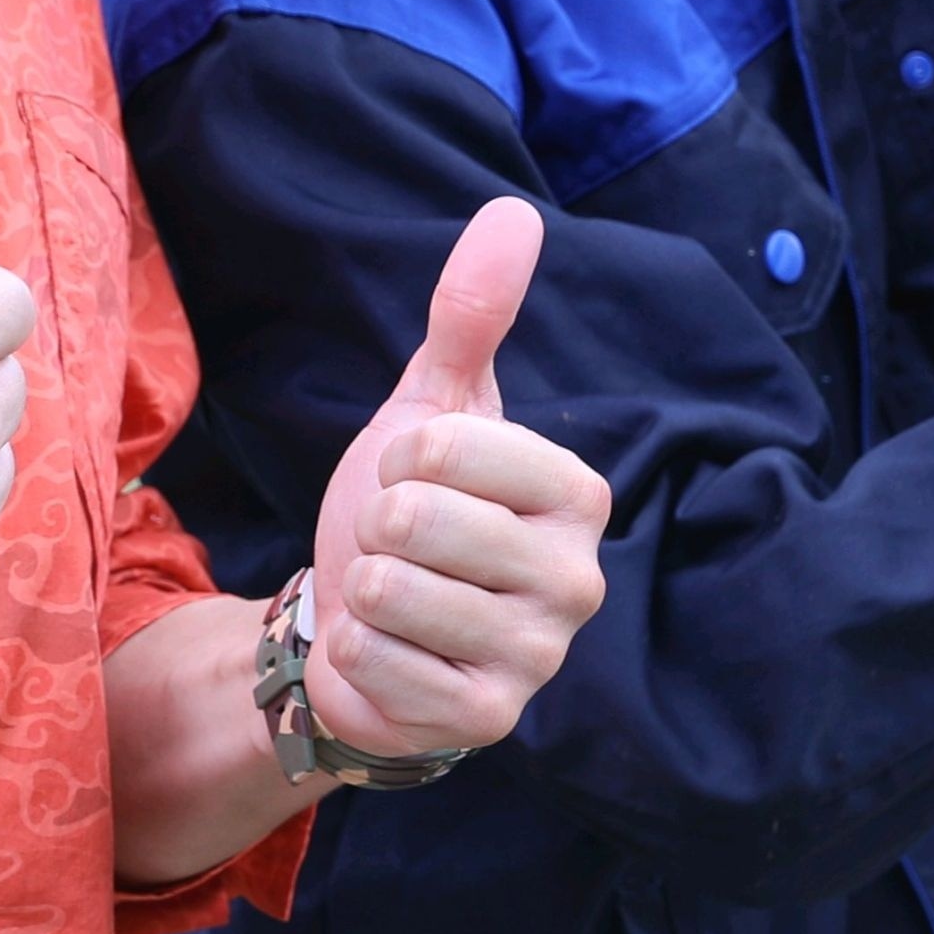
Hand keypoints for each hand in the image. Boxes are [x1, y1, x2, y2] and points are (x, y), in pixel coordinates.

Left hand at [294, 202, 616, 757]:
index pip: (445, 448)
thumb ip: (471, 317)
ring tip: (394, 602)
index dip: (400, 458)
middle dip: (376, 530)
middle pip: (415, 522)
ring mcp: (539, 655)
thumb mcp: (432, 408)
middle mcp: (578, 577)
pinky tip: (385, 654)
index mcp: (578, 492)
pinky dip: (355, 654)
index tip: (417, 480)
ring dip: (364, 595)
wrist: (366, 628)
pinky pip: (376, 665)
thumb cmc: (412, 510)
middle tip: (399, 550)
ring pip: (391, 593)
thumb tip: (513, 212)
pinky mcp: (487, 721)